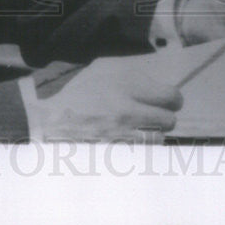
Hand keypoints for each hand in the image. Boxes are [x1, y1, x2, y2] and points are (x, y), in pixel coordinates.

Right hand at [33, 60, 182, 141]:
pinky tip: (129, 142)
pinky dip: (141, 148)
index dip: (173, 100)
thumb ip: (133, 77)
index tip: (168, 102)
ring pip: (158, 139)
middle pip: (169, 120)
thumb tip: (161, 88)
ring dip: (152, 135)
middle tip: (153, 117)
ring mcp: (122, 134)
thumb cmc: (79, 95)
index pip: (171, 96)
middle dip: (164, 119)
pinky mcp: (117, 152)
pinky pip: (143, 152)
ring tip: (139, 130)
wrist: (51, 121)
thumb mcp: (103, 72)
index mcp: (125, 85)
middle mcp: (127, 109)